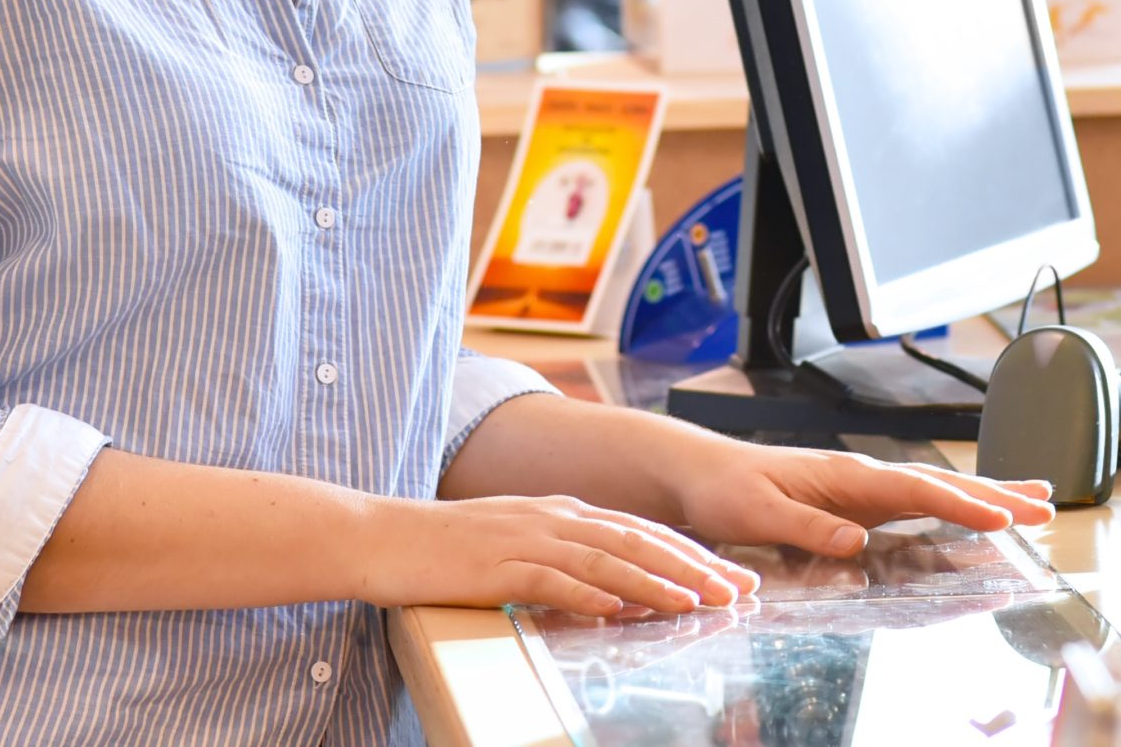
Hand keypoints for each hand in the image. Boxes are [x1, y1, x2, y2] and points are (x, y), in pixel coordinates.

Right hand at [360, 493, 760, 617]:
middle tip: (736, 590)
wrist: (384, 535)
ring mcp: (528, 538)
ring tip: (696, 603)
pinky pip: (553, 580)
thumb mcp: (519, 545)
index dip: (691, 553)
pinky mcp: (498, 565)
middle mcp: (556, 517)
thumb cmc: (449, 548)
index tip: (729, 574)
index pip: (643, 531)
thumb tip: (615, 594)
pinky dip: (590, 594)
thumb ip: (566, 561)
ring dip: (656, 582)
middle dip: (693, 567)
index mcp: (564, 512)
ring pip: (608, 559)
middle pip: (639, 541)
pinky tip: (618, 609)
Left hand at [667, 439, 1055, 559]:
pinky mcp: (858, 499)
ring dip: (987, 493)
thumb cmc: (725, 490)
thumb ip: (807, 527)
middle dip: (996, 492)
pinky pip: (919, 500)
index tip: (1004, 517)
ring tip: (1033, 499)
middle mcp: (862, 475)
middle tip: (1046, 502)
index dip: (963, 503)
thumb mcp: (758, 514)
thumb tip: (856, 541)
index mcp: (846, 475)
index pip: (917, 489)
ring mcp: (864, 485)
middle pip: (942, 481)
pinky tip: (974, 509)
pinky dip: (956, 502)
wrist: (701, 472)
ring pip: (938, 488)